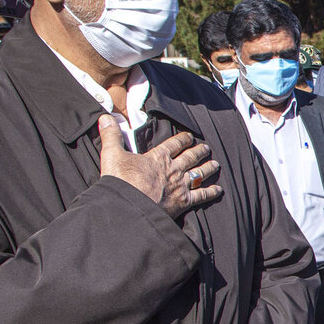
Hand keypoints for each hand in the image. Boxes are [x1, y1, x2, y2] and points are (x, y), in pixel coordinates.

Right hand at [98, 115, 221, 216]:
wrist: (129, 206)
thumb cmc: (121, 181)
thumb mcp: (112, 154)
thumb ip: (111, 136)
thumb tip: (104, 117)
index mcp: (158, 157)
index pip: (174, 144)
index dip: (182, 139)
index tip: (189, 136)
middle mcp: (173, 170)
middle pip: (190, 158)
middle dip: (199, 152)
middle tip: (206, 148)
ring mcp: (180, 186)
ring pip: (199, 174)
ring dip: (208, 169)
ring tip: (215, 165)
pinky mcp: (183, 202)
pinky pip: (201, 196)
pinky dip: (210, 192)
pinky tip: (218, 190)